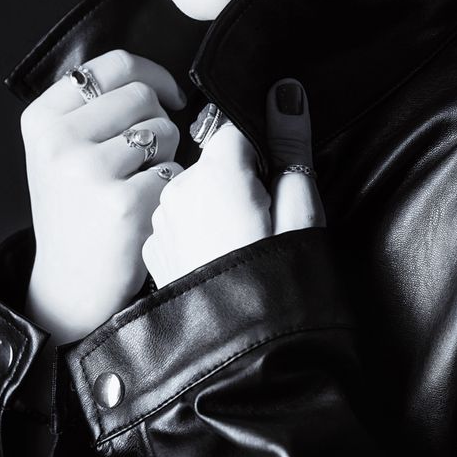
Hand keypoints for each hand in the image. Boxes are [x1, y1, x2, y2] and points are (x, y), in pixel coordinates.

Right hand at [19, 49, 186, 342]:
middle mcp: (59, 141)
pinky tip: (144, 209)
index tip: (167, 94)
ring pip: (163, 130)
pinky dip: (169, 189)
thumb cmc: (76, 209)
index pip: (112, 65)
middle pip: (142, 95)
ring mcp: (89, 172)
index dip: (151, 73)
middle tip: (142, 156)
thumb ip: (93, 107)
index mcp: (42, 120)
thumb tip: (158, 80)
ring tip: (137, 183)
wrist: (70, 283)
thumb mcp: (61, 149)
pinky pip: (173, 170)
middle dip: (157, 120)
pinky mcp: (123, 204)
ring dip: (165, 155)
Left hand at [142, 78, 324, 287]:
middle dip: (240, 179)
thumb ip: (292, 149)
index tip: (277, 179)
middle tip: (267, 221)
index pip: (234, 128)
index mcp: (216, 173)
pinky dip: (198, 234)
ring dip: (216, 207)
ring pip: (194, 192)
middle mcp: (177, 191)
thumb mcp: (302, 215)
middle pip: (213, 161)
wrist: (238, 361)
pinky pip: (179, 224)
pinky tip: (219, 263)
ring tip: (243, 247)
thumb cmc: (278, 289)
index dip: (263, 149)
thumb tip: (286, 95)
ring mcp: (160, 223)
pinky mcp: (154, 253)